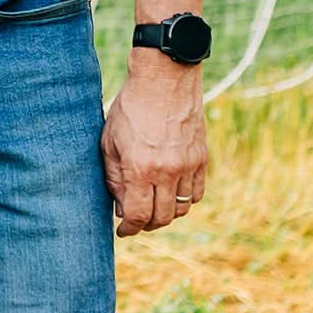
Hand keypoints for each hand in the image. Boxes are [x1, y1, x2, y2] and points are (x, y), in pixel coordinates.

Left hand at [100, 53, 207, 236]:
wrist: (164, 81)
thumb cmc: (131, 107)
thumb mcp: (110, 140)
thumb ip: (114, 176)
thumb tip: (119, 205)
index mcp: (140, 167)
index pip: (137, 215)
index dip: (129, 228)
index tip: (123, 231)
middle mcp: (167, 172)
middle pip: (161, 217)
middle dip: (146, 224)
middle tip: (136, 220)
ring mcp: (188, 166)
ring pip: (181, 208)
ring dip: (166, 213)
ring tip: (152, 206)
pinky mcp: (202, 159)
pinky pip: (196, 193)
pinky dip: (184, 199)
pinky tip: (170, 191)